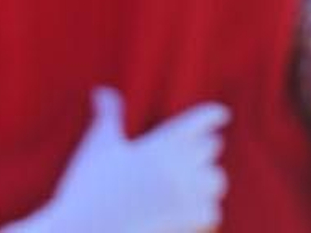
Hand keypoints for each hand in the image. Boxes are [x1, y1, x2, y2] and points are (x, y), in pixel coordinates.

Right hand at [4, 87, 228, 232]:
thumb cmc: (89, 189)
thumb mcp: (100, 147)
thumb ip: (109, 115)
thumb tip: (103, 91)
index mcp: (160, 144)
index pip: (198, 121)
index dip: (212, 115)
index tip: (222, 114)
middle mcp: (179, 169)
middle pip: (211, 150)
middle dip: (207, 148)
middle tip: (210, 146)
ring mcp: (186, 200)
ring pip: (216, 182)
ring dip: (210, 180)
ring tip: (206, 180)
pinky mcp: (189, 226)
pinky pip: (212, 214)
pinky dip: (207, 210)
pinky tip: (199, 210)